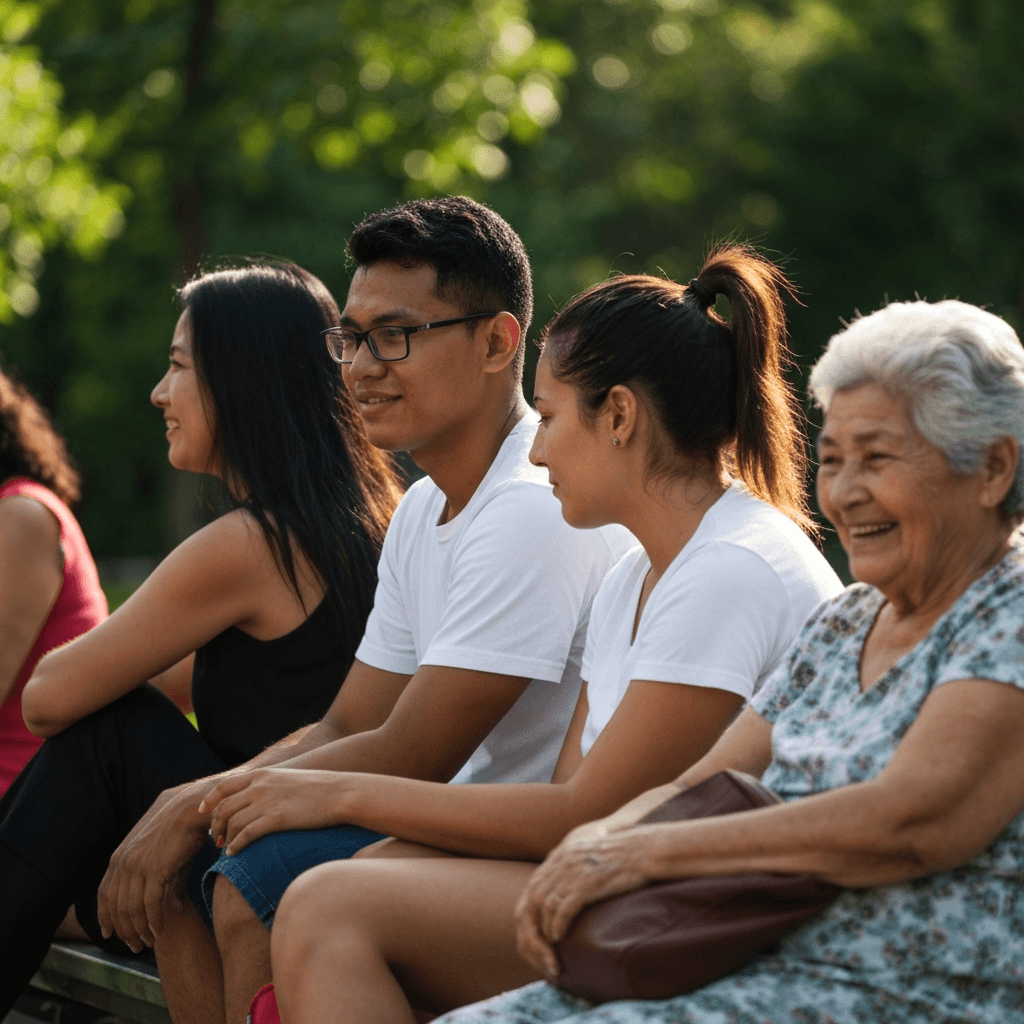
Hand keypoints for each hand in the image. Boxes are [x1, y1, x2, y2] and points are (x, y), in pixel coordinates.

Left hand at [96, 782, 211, 952]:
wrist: (192, 808)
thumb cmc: (182, 828)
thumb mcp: (166, 855)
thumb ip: (166, 882)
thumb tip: (173, 908)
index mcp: (120, 857)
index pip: (105, 894)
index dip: (105, 916)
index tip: (109, 934)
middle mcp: (123, 863)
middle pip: (116, 907)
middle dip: (123, 931)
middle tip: (135, 947)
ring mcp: (137, 866)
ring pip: (130, 910)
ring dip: (138, 931)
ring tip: (148, 943)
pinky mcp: (155, 870)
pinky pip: (149, 905)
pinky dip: (153, 922)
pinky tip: (160, 931)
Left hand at [202, 768, 346, 854]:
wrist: (341, 793)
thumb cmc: (321, 789)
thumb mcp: (289, 779)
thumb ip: (271, 785)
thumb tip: (259, 798)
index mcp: (263, 774)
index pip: (224, 786)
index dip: (209, 800)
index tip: (203, 812)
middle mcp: (260, 786)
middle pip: (224, 807)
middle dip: (215, 825)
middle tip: (215, 838)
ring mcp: (267, 802)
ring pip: (232, 822)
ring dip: (224, 838)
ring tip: (225, 848)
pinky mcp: (276, 819)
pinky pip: (246, 835)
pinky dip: (236, 845)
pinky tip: (234, 853)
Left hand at [515, 831, 652, 978]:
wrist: (643, 850)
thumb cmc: (623, 856)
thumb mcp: (589, 855)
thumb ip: (573, 866)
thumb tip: (566, 890)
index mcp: (561, 854)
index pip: (533, 886)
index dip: (531, 911)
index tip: (536, 930)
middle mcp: (561, 862)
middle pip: (532, 898)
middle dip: (531, 926)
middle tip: (537, 946)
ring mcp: (572, 872)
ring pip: (543, 907)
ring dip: (544, 931)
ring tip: (549, 947)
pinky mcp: (585, 884)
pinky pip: (562, 910)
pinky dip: (557, 926)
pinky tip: (559, 938)